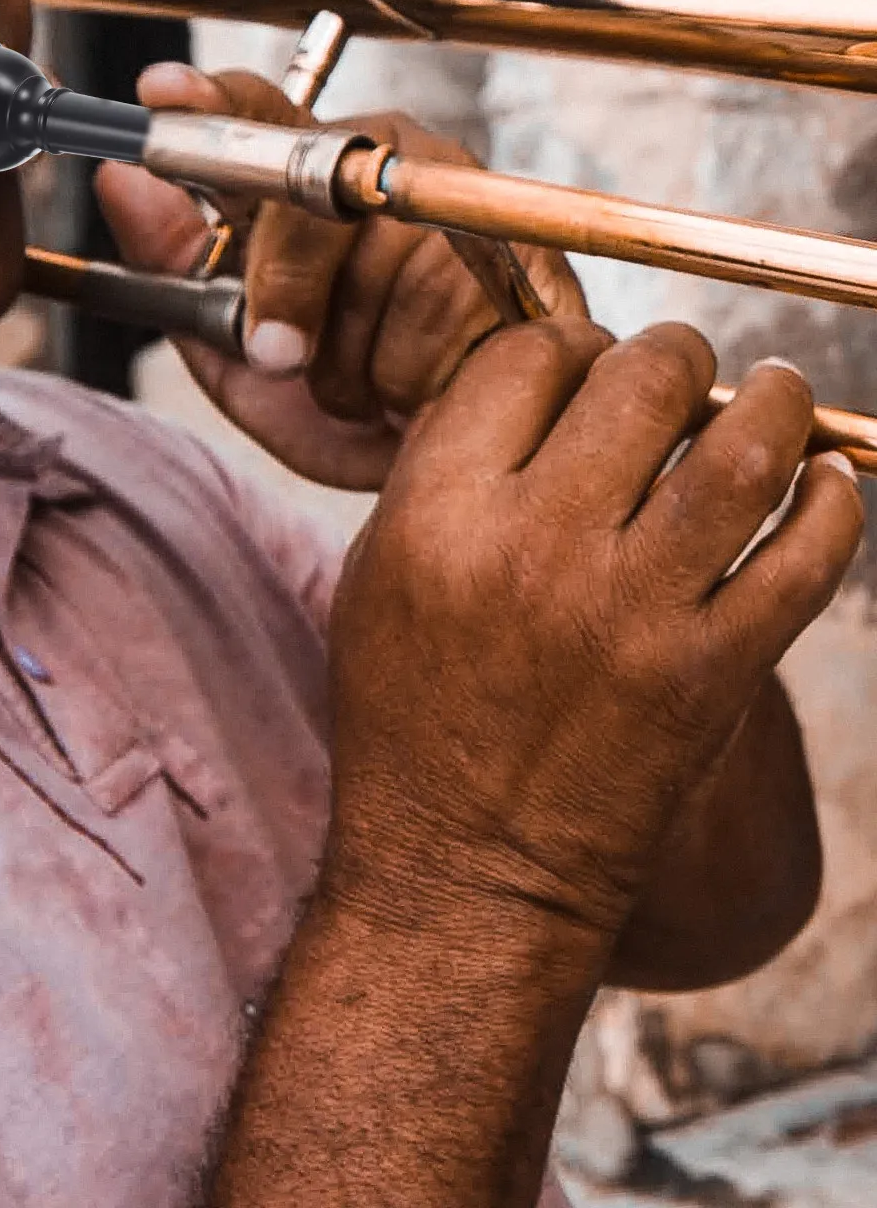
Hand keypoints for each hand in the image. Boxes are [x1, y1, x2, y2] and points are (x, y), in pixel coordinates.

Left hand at [95, 64, 587, 489]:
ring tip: (369, 379)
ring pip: (381, 269)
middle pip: (314, 194)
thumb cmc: (335, 390)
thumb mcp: (233, 338)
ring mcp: (461, 200)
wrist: (439, 468)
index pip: (257, 112)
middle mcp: (386, 160)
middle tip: (281, 354)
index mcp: (308, 168)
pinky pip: (443, 318)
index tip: (159, 94)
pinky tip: (420, 388)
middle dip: (286, 290)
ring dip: (354, 357)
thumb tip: (119, 178)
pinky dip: (411, 378)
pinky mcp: (523, 259)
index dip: (211, 100)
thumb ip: (176, 263)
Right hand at [321, 317, 862, 937]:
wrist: (466, 864)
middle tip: (681, 376)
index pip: (529, 356)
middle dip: (673, 357)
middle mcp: (537, 546)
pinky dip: (835, 504)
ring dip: (776, 403)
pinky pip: (809, 556)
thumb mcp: (378, 571)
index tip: (584, 365)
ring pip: (745, 450)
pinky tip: (825, 486)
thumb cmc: (410, 714)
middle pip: (643, 379)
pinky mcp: (713, 672)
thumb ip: (442, 468)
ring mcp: (632, 609)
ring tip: (776, 397)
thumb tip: (531, 380)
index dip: (567, 345)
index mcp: (439, 513)